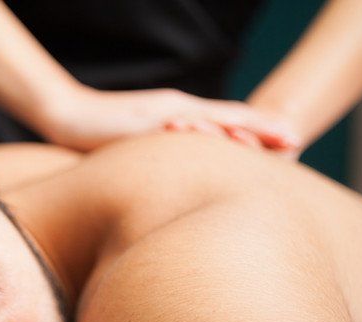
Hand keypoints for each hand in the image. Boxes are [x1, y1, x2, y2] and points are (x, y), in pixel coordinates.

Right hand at [38, 86, 301, 153]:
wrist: (65, 113)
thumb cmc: (96, 134)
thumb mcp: (136, 144)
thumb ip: (160, 152)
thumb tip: (175, 173)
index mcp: (176, 114)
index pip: (223, 121)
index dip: (255, 130)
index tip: (284, 142)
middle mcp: (176, 108)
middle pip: (228, 116)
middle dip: (263, 128)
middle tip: (296, 140)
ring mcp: (162, 112)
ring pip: (214, 118)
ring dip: (247, 128)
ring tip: (277, 138)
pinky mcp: (147, 121)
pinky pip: (185, 128)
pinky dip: (211, 131)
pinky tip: (231, 138)